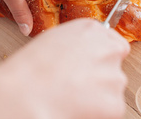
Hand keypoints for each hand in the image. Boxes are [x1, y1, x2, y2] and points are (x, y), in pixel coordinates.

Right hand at [0, 19, 130, 118]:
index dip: (102, 59)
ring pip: (112, 89)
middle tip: (77, 84)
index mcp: (93, 30)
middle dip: (101, 77)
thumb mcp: (56, 39)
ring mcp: (114, 76)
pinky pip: (111, 109)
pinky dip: (98, 112)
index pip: (115, 45)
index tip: (91, 67)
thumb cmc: (32, 68)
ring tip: (71, 95)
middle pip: (115, 67)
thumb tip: (88, 53)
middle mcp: (109, 49)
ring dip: (99, 95)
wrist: (25, 94)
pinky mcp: (114, 103)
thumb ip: (80, 43)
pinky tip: (76, 107)